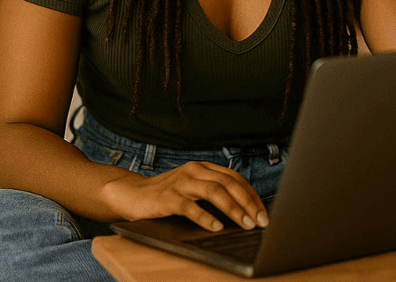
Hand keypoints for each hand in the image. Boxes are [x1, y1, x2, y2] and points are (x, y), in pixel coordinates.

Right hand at [103, 161, 269, 231]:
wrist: (132, 194)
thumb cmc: (167, 195)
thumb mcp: (193, 188)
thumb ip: (214, 192)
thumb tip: (244, 210)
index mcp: (204, 168)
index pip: (235, 178)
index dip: (252, 195)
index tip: (264, 213)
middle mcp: (194, 171)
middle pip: (229, 184)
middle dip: (248, 203)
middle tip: (260, 221)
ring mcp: (181, 183)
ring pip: (214, 192)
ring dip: (233, 209)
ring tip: (245, 224)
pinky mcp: (168, 198)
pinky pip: (190, 207)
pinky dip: (205, 217)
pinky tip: (216, 227)